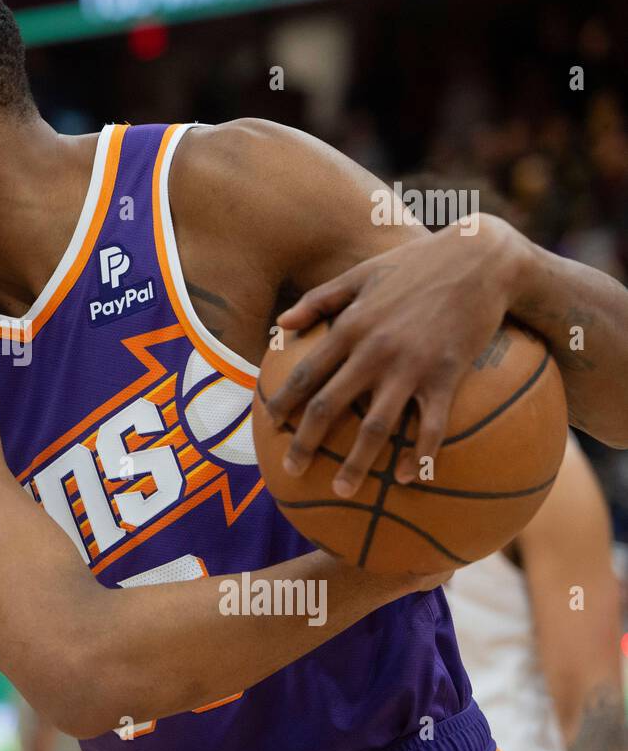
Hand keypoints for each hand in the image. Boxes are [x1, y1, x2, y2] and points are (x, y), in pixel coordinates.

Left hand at [265, 216, 528, 497]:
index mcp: (350, 326)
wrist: (482, 258)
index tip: (269, 425)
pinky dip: (419, 455)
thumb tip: (281, 324)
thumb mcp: (360, 273)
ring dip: (356, 463)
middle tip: (290, 470)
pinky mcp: (446, 376)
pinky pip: (430, 426)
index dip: (283, 402)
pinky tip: (409, 478)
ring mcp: (410, 366)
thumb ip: (319, 300)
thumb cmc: (416, 263)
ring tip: (342, 492)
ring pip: (375, 426)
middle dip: (305, 442)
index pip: (305, 373)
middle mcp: (373, 350)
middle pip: (329, 406)